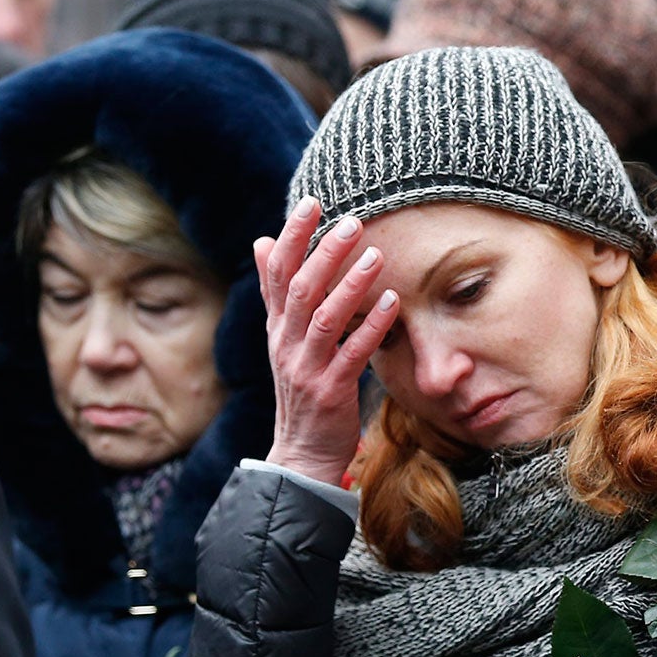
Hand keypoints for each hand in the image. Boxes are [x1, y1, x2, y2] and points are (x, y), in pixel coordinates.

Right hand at [257, 195, 398, 485]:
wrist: (301, 453)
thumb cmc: (302, 391)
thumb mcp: (284, 340)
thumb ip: (278, 294)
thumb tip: (263, 241)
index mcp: (277, 328)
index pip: (278, 274)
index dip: (292, 237)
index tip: (310, 204)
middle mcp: (286, 343)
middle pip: (300, 290)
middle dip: (324, 253)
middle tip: (352, 222)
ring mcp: (306, 368)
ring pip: (324, 318)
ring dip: (350, 285)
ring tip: (375, 255)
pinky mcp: (330, 391)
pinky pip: (352, 353)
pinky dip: (372, 326)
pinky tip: (392, 301)